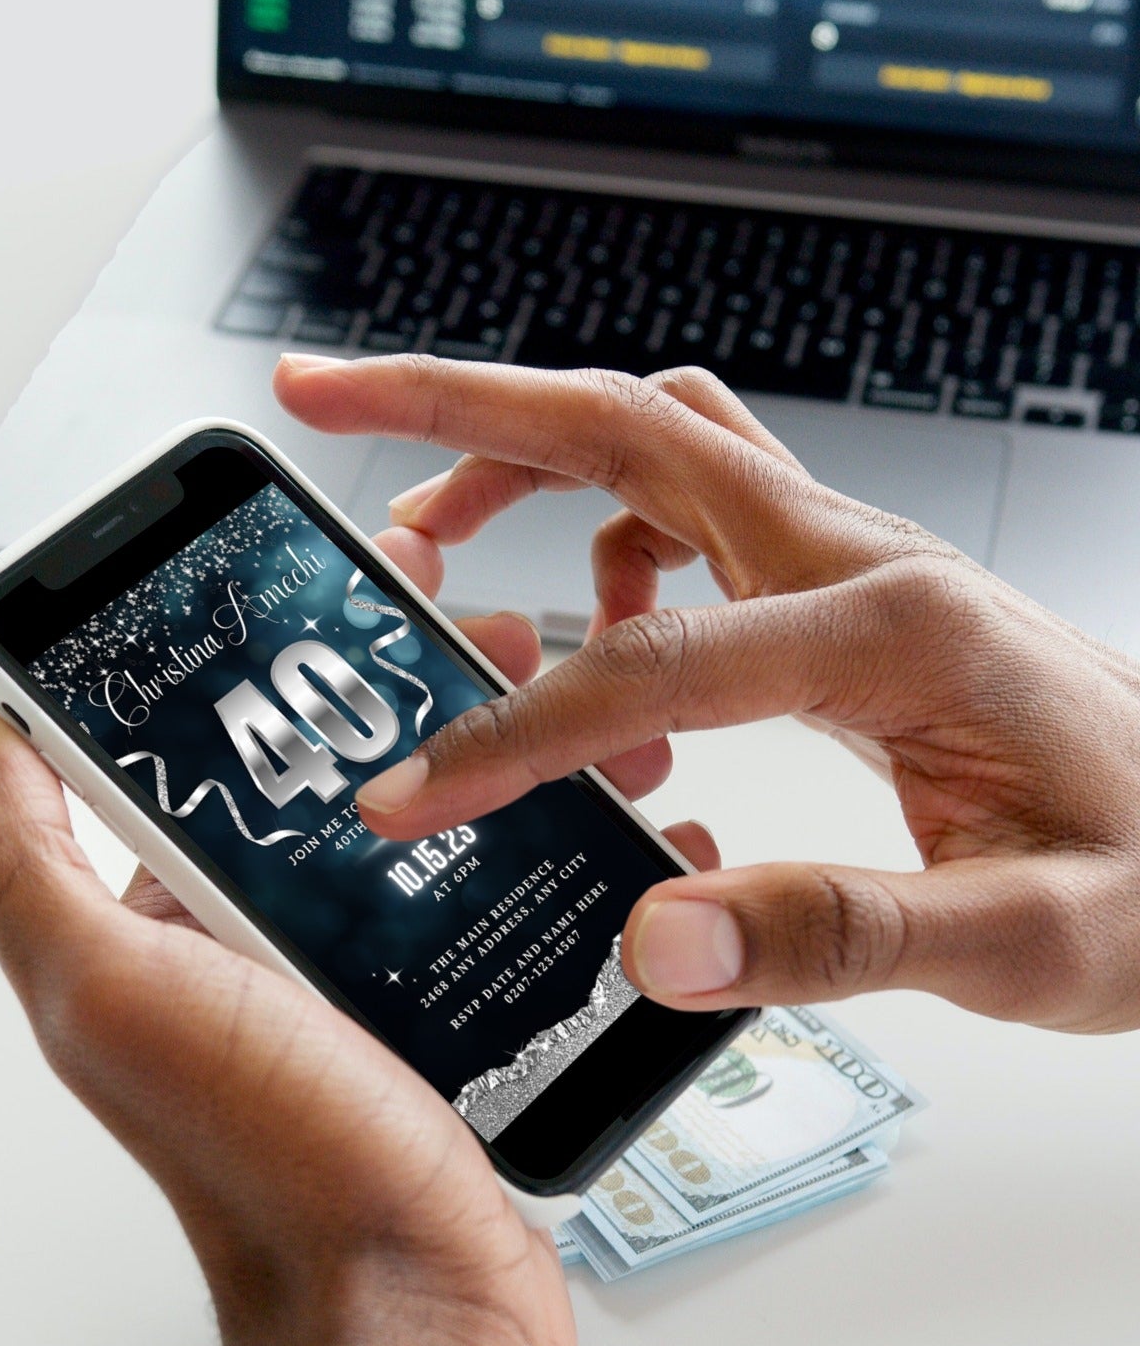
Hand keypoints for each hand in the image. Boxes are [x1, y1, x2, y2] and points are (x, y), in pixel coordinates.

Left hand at [0, 531, 584, 1345]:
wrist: (418, 1313)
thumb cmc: (276, 1161)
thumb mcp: (111, 995)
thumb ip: (25, 872)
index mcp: (159, 929)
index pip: (193, 757)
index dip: (252, 666)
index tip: (329, 593)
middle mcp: (246, 957)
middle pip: (323, 782)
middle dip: (404, 696)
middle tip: (488, 642)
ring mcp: (349, 992)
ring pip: (421, 835)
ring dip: (492, 763)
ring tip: (571, 716)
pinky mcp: (439, 1028)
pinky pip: (483, 911)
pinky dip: (539, 857)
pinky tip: (599, 820)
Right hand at [275, 354, 1139, 1034]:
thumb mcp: (1020, 943)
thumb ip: (840, 938)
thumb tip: (655, 942)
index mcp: (894, 635)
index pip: (652, 662)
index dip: (514, 731)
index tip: (415, 794)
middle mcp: (861, 566)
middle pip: (630, 430)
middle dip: (460, 407)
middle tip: (323, 403)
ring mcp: (848, 567)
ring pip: (654, 448)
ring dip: (522, 459)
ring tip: (425, 544)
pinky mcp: (838, 598)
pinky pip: (691, 520)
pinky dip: (600, 546)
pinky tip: (592, 644)